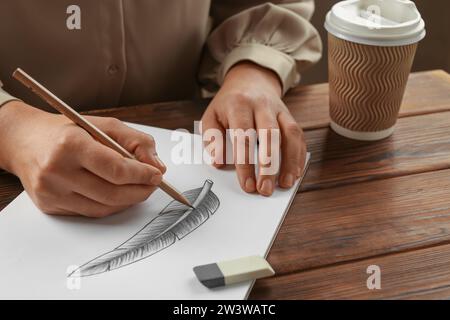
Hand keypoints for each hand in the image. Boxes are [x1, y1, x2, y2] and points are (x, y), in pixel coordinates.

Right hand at [0, 101, 165, 216]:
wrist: (24, 141)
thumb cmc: (68, 131)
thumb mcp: (104, 125)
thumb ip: (136, 141)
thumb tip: (157, 166)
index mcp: (71, 144)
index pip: (115, 168)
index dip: (141, 175)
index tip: (157, 175)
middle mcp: (57, 170)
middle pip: (112, 193)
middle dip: (140, 191)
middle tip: (153, 184)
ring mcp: (51, 191)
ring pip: (103, 208)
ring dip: (129, 201)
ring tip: (140, 189)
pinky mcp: (49, 206)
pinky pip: (90, 213)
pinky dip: (111, 206)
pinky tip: (119, 195)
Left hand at [201, 62, 306, 195]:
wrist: (250, 80)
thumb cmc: (228, 104)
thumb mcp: (211, 116)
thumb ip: (212, 139)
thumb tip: (218, 162)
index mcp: (239, 105)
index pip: (243, 136)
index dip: (246, 163)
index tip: (247, 185)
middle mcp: (262, 105)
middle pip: (270, 135)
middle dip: (269, 166)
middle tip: (265, 189)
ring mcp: (279, 110)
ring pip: (290, 134)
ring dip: (290, 162)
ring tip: (285, 184)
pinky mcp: (290, 116)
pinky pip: (299, 136)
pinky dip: (299, 156)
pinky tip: (295, 173)